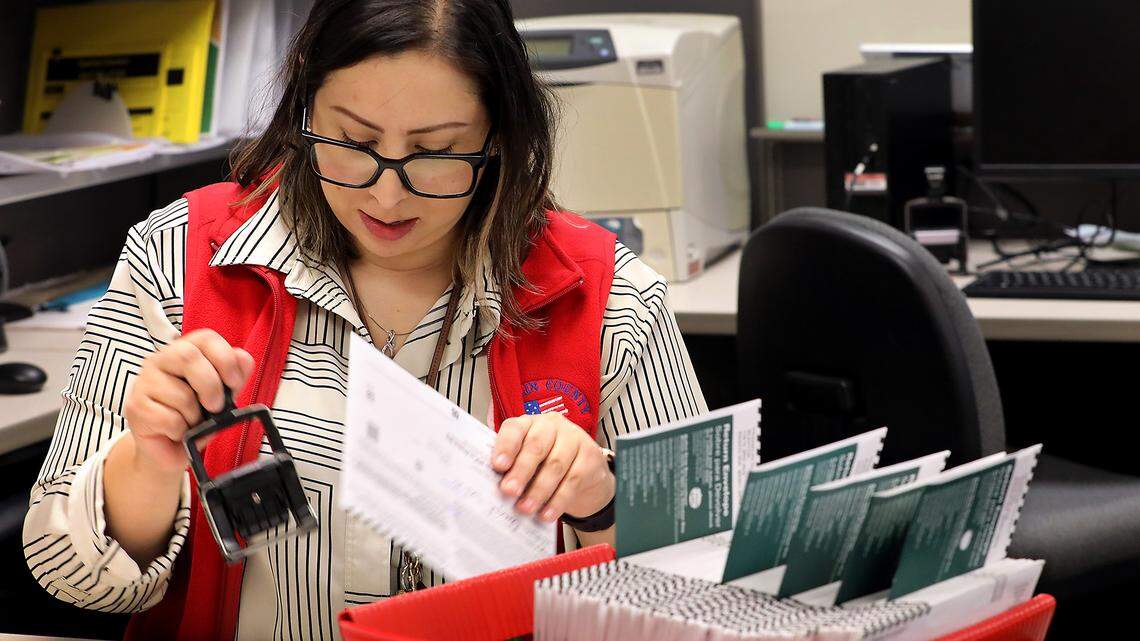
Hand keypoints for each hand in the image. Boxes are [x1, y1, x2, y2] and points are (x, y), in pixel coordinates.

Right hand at [122, 328, 254, 475]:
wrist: (171, 450)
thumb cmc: (197, 417)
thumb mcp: (223, 394)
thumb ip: (236, 375)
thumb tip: (243, 358)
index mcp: (184, 351)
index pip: (205, 337)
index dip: (225, 358)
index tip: (234, 382)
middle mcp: (160, 360)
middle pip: (188, 356)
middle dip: (210, 386)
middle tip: (216, 407)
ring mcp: (143, 382)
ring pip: (181, 394)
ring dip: (195, 416)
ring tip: (189, 422)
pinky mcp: (135, 407)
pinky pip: (169, 419)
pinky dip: (181, 431)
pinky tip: (175, 431)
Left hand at [491, 412, 614, 522]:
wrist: (583, 472)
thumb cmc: (544, 465)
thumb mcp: (527, 462)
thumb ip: (512, 469)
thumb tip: (494, 487)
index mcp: (529, 423)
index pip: (515, 428)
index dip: (506, 446)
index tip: (498, 466)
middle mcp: (552, 426)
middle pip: (536, 446)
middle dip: (521, 471)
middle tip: (509, 491)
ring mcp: (574, 438)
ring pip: (555, 465)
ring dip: (539, 490)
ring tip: (526, 508)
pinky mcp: (591, 456)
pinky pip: (573, 480)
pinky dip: (558, 500)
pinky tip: (547, 513)